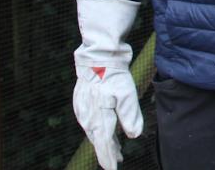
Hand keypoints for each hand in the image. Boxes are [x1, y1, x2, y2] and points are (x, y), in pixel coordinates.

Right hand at [72, 0, 142, 169]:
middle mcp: (87, 116)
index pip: (104, 143)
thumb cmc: (114, 74)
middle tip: (117, 161)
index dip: (109, 157)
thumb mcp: (127, 94)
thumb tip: (134, 136)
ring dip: (103, 141)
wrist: (98, 56)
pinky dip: (97, 128)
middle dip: (107, 152)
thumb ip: (130, 116)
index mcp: (99, 116)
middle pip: (98, 139)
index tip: (114, 169)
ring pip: (93, 131)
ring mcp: (81, 108)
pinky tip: (103, 130)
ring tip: (114, 150)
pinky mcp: (80, 101)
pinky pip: (88, 121)